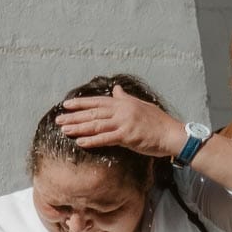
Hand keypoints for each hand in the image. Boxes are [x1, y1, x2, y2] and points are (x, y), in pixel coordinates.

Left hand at [55, 84, 185, 156]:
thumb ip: (125, 98)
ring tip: (64, 130)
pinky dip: (92, 141)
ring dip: (79, 128)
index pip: (97, 101)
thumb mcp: (141, 105)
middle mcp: (122, 111)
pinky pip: (106, 138)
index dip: (80, 103)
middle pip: (93, 113)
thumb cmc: (158, 122)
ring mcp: (124, 123)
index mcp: (123, 103)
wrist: (173, 134)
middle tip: (58, 120)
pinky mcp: (128, 136)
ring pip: (96, 125)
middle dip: (74, 117)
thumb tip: (116, 88)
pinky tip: (80, 142)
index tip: (65, 105)